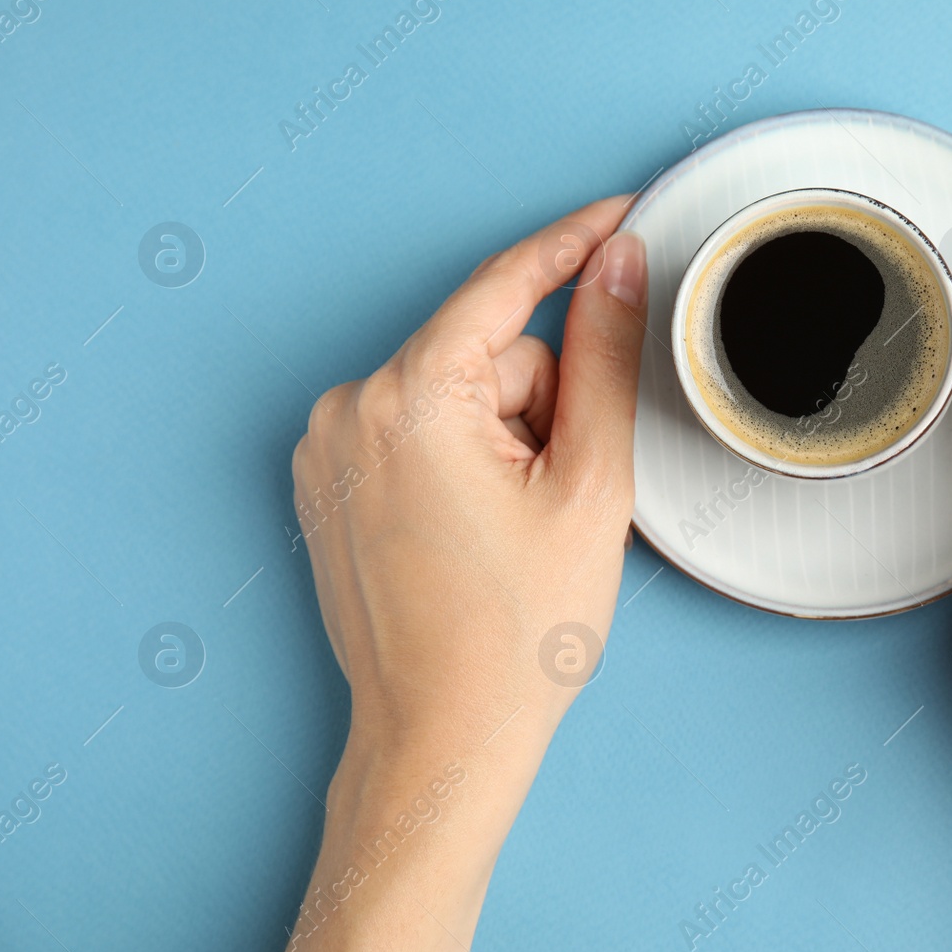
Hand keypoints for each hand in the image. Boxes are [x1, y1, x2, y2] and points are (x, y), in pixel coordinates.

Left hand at [273, 198, 647, 951]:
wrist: (443, 737)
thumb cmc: (516, 635)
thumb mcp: (588, 483)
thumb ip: (605, 355)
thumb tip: (616, 264)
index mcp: (412, 399)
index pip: (506, 284)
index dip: (574, 244)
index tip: (622, 214)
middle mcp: (351, 410)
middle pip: (488, 353)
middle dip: (545, 401)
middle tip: (566, 489)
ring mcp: (330, 449)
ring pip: (458, 394)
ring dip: (508, 436)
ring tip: (519, 527)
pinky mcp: (329, 482)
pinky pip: (420, 430)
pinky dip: (466, 456)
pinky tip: (481, 529)